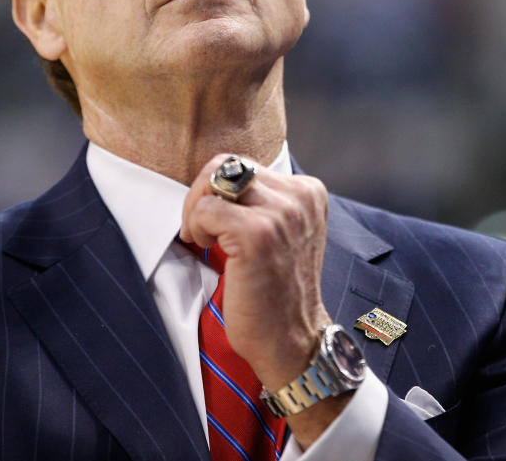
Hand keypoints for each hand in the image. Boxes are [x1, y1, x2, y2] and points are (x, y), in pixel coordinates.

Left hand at [179, 154, 331, 391]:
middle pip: (226, 165)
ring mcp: (281, 214)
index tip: (219, 223)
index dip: (219, 192)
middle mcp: (300, 197)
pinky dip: (196, 228)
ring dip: (197, 212)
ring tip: (206, 240)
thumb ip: (262, 200)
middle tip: (201, 228)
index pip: (244, 164)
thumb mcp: (282, 232)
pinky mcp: (258, 234)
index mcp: (308, 192)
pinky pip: (206, 210)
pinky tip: (208, 250)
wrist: (293, 341)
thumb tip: (215, 178)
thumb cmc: (278, 291)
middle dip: (201, 194)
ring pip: (213, 182)